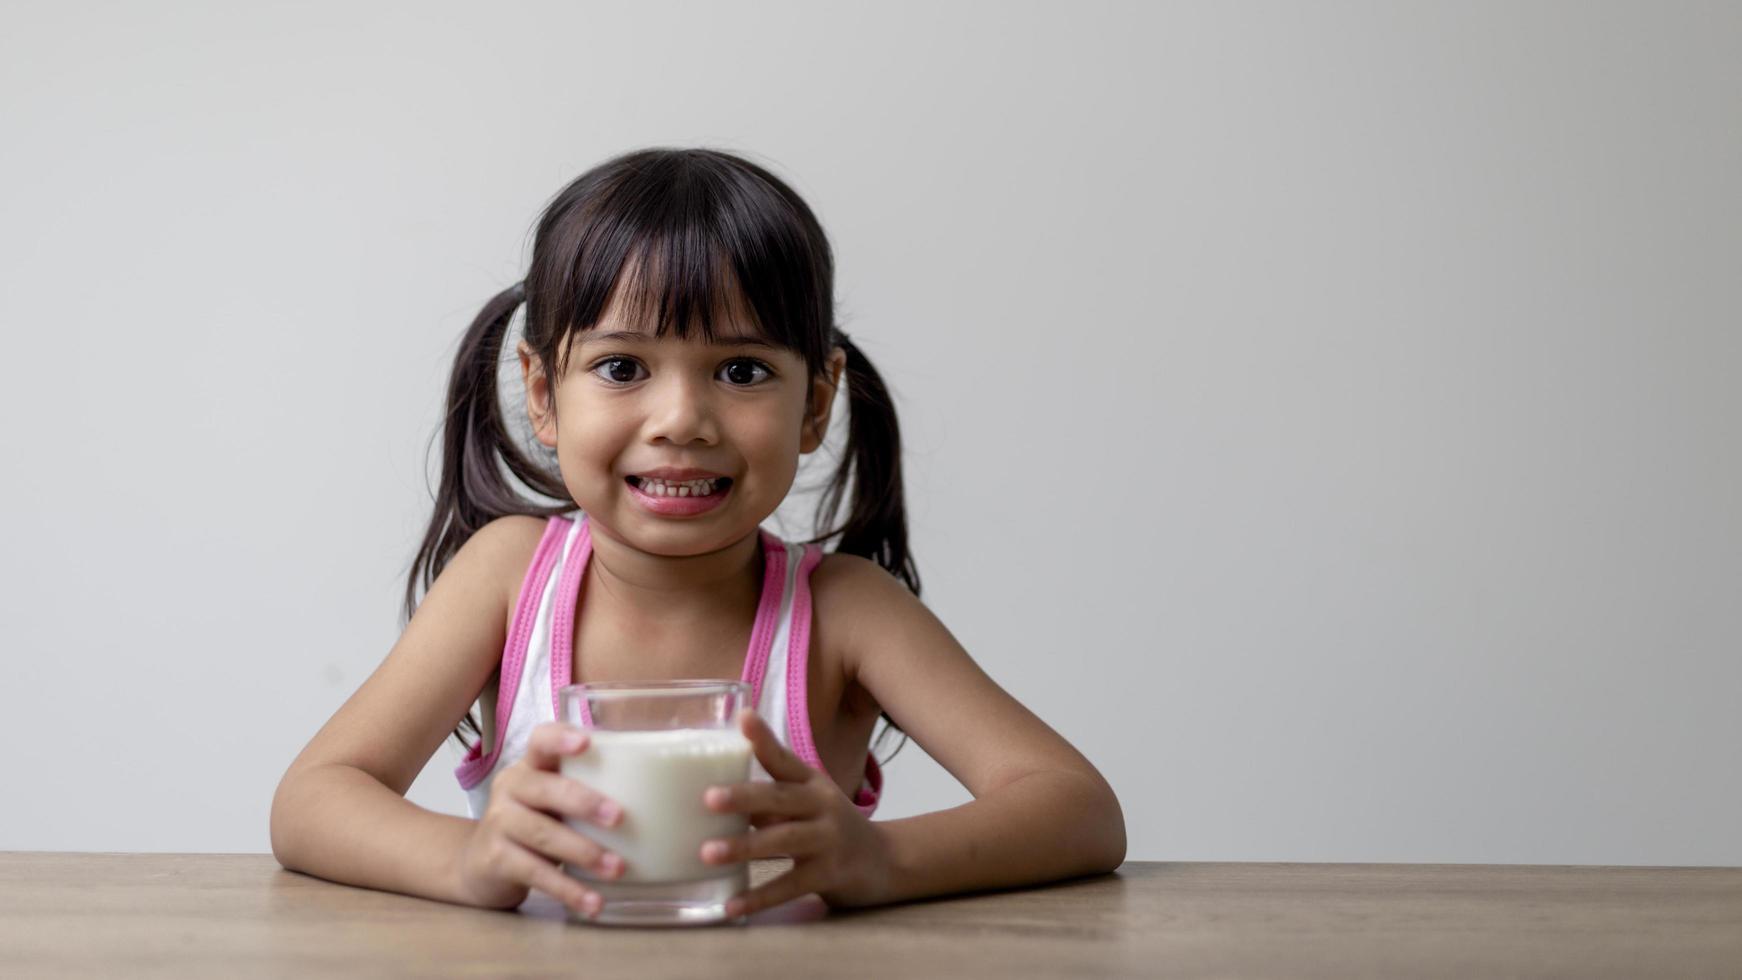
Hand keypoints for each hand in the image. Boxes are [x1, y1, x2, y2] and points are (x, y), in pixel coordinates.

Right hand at [453, 722, 625, 917]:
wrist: (481, 863)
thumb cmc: (534, 822)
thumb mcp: (552, 800)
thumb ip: (586, 788)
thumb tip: (658, 793)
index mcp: (530, 765)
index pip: (540, 740)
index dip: (560, 739)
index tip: (586, 744)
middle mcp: (509, 787)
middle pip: (544, 789)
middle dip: (583, 802)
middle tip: (619, 817)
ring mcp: (499, 823)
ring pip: (542, 834)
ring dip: (584, 852)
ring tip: (617, 868)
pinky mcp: (495, 860)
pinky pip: (536, 874)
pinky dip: (568, 890)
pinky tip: (593, 903)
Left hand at [698, 710, 892, 916]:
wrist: (886, 862)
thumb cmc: (831, 828)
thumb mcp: (808, 802)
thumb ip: (769, 797)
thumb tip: (713, 797)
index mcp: (811, 783)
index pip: (784, 758)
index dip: (763, 739)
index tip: (743, 718)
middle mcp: (821, 805)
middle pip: (780, 797)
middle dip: (744, 797)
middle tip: (708, 798)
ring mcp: (828, 840)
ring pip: (783, 840)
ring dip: (745, 847)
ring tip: (708, 853)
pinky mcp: (830, 874)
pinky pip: (789, 885)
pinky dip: (759, 897)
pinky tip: (732, 906)